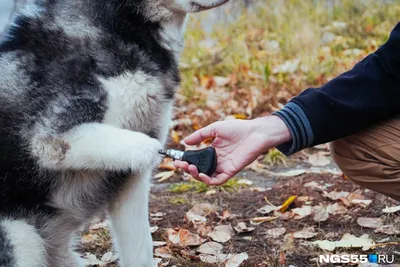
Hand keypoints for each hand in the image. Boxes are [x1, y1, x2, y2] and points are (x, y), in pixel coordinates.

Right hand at [174, 115, 291, 184]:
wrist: (255, 132)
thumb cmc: (237, 128)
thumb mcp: (214, 129)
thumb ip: (199, 136)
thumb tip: (184, 142)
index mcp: (212, 150)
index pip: (196, 159)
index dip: (185, 160)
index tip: (176, 159)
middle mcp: (217, 160)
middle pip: (199, 169)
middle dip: (187, 169)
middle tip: (179, 165)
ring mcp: (223, 166)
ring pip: (206, 177)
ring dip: (196, 175)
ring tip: (190, 168)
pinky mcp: (231, 171)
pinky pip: (217, 180)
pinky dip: (208, 180)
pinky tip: (201, 174)